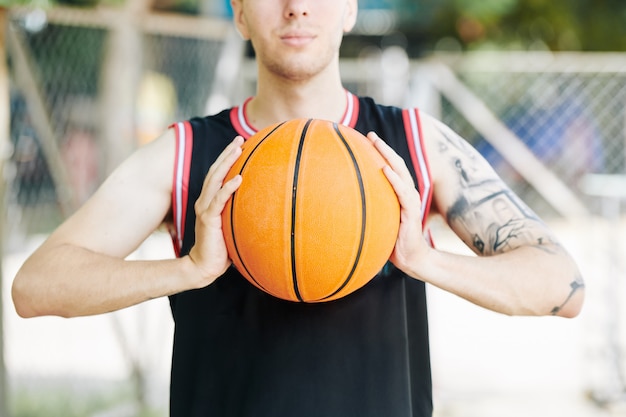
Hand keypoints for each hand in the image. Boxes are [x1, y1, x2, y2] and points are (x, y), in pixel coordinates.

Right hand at [187, 136, 243, 287]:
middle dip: (227, 153)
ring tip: (238, 149)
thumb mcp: (231, 226)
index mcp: (209, 202)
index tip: (240, 145)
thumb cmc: (221, 248)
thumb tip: (263, 208)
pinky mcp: (208, 219)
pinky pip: (219, 200)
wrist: (204, 266)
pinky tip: (238, 178)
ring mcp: (205, 209)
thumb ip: (239, 214)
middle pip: (215, 171)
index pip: (217, 175)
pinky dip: (228, 188)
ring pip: (215, 180)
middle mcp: (205, 201)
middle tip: (239, 139)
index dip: (226, 159)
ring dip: (227, 162)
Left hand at [367, 132, 430, 273]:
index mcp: (398, 194)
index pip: (390, 168)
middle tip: (369, 134)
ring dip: (388, 155)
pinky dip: (394, 180)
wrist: (411, 259)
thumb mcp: (377, 222)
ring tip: (376, 142)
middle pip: (395, 164)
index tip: (363, 139)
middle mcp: (405, 193)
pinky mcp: (411, 212)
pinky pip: (402, 193)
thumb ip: (367, 211)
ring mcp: (409, 201)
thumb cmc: (391, 242)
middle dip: (382, 147)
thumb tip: (340, 206)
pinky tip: (384, 169)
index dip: (379, 153)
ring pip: (400, 172)